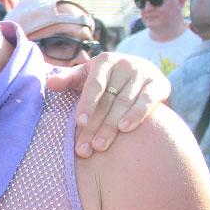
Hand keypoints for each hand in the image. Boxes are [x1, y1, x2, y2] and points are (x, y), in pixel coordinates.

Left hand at [46, 52, 168, 157]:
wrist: (142, 73)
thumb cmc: (106, 78)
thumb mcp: (86, 76)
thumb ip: (68, 79)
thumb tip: (49, 83)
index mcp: (104, 61)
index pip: (94, 85)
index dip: (87, 104)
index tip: (79, 123)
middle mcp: (125, 64)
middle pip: (108, 99)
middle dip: (95, 125)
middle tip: (85, 148)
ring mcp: (144, 73)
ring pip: (125, 103)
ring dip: (112, 126)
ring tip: (99, 146)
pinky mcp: (159, 84)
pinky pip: (147, 101)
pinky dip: (137, 115)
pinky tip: (125, 129)